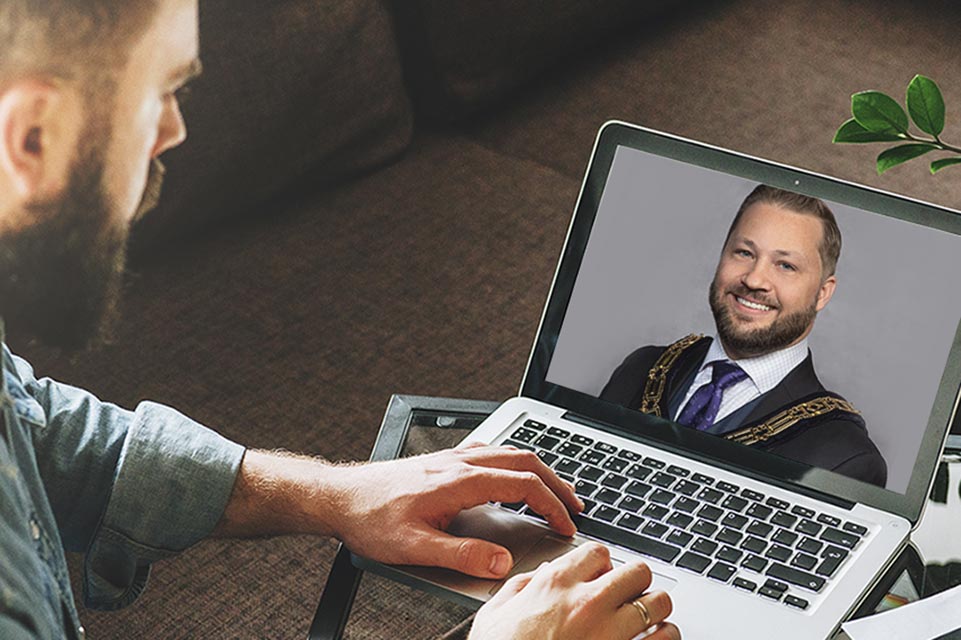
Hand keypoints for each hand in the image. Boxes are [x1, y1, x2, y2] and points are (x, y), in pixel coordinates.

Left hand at [323, 443, 583, 577]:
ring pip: (508, 453)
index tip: (566, 525)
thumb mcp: (415, 547)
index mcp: (460, 481)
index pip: (523, 485)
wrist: (340, 496)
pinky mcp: (442, 461)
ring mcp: (451, 458)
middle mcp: (460, 463)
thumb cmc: (371, 518)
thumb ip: (462, 555)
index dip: (552, 506)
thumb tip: (502, 563)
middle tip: (575, 506)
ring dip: (537, 470)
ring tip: (553, 491)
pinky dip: (512, 463)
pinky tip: (509, 475)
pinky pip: (489, 452)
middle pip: (523, 461)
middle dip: (556, 483)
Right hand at [469, 543, 678, 639]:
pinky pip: (666, 639)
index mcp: (556, 585)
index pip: (598, 552)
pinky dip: (666, 637)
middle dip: (635, 582)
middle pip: (638, 571)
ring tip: (648, 619)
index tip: (600, 576)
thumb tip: (535, 577)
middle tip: (628, 596)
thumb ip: (518, 589)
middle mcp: (588, 603)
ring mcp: (611, 633)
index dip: (602, 564)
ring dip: (656, 610)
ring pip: (660, 603)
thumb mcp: (494, 616)